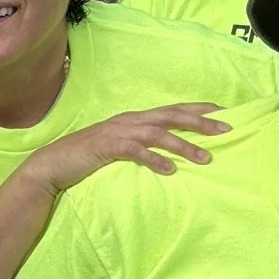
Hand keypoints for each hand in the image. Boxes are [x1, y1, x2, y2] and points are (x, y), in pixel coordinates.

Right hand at [22, 103, 227, 195]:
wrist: (52, 164)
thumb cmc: (87, 158)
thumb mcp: (119, 148)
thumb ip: (141, 146)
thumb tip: (168, 154)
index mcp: (134, 119)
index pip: (172, 109)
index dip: (198, 109)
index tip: (224, 112)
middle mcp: (129, 120)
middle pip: (171, 116)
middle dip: (200, 122)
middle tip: (226, 130)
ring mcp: (117, 132)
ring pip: (158, 134)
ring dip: (183, 145)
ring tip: (204, 158)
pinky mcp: (107, 147)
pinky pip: (136, 151)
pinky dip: (154, 159)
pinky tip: (169, 170)